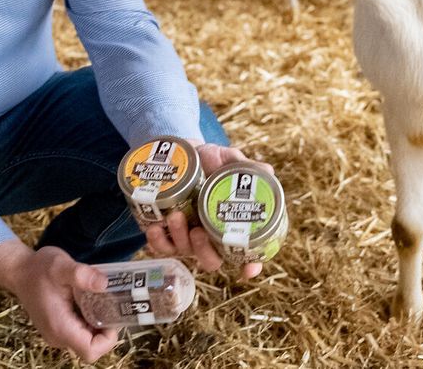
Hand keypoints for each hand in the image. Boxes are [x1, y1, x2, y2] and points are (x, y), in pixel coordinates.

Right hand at [0, 240, 117, 361]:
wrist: (20, 270)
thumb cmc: (39, 268)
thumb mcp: (62, 266)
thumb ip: (82, 275)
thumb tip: (104, 283)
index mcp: (60, 327)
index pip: (90, 351)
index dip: (108, 339)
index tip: (112, 315)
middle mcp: (58, 337)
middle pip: (91, 347)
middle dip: (105, 329)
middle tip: (111, 302)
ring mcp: (57, 333)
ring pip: (86, 339)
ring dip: (97, 323)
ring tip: (101, 298)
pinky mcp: (57, 327)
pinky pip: (79, 331)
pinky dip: (89, 319)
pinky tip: (90, 299)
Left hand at [145, 143, 273, 280]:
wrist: (181, 151)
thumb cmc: (211, 159)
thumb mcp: (228, 159)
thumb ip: (245, 167)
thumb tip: (267, 170)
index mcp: (230, 224)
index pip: (245, 252)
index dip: (250, 265)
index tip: (249, 270)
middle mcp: (210, 236)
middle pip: (212, 260)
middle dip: (204, 252)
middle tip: (199, 231)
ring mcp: (187, 237)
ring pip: (185, 252)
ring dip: (179, 239)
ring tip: (175, 216)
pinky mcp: (166, 232)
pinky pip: (161, 246)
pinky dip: (157, 241)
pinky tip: (154, 227)